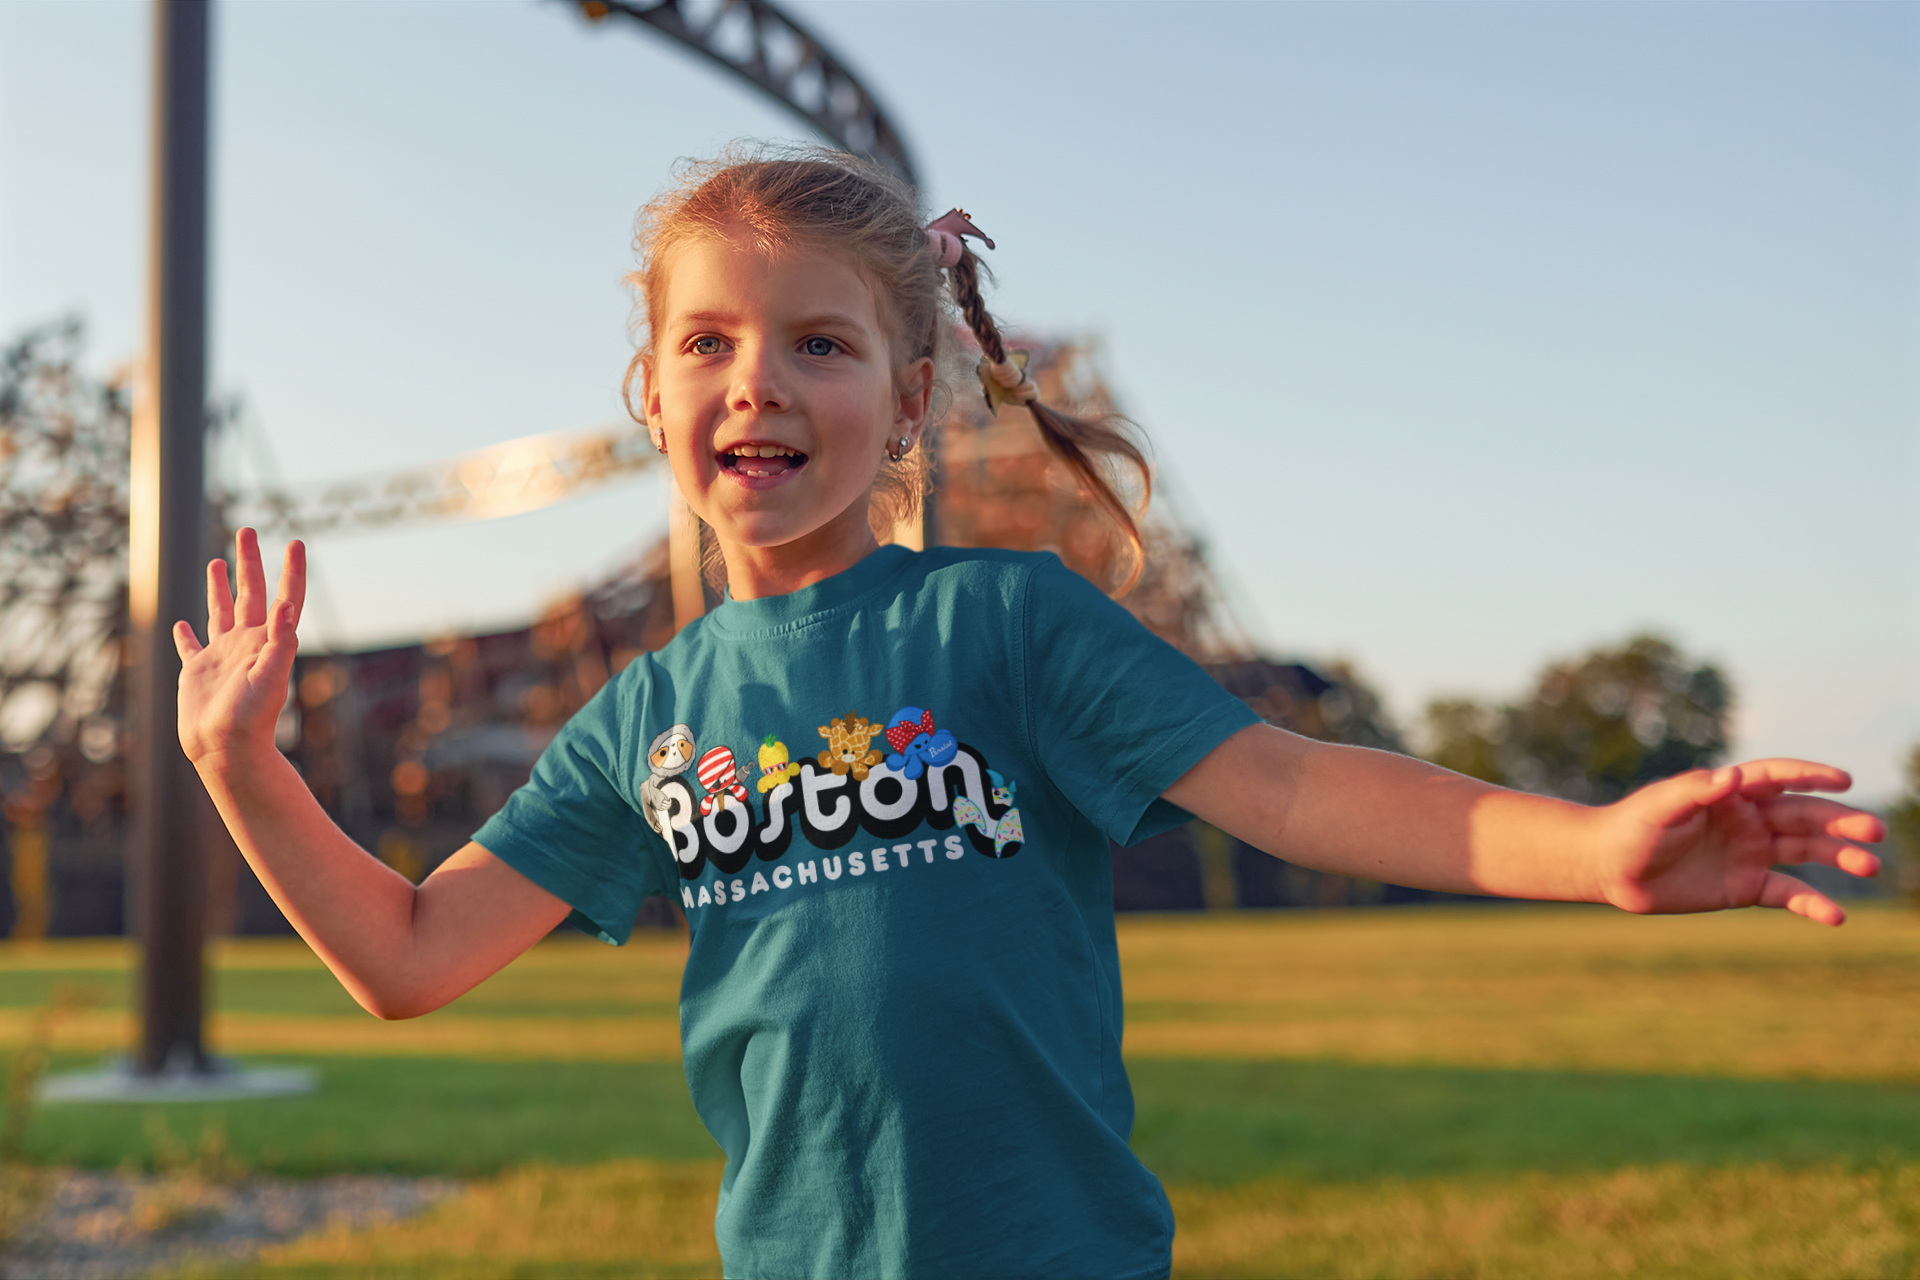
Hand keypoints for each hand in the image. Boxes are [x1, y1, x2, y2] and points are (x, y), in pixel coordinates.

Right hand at [173, 529, 305, 766]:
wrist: (225, 750)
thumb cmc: (252, 718)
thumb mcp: (271, 676)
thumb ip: (281, 641)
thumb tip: (286, 605)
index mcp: (268, 641)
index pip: (284, 597)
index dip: (291, 570)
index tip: (296, 541)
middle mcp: (247, 643)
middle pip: (250, 593)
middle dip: (249, 561)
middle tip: (246, 530)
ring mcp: (222, 656)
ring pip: (220, 611)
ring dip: (219, 587)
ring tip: (218, 562)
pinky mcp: (198, 672)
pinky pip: (191, 648)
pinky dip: (186, 636)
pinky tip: (181, 625)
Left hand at [1593, 760, 1884, 925]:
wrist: (1609, 869)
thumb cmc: (1630, 828)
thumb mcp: (1659, 807)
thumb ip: (1694, 791)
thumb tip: (1731, 776)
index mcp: (1729, 794)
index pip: (1778, 778)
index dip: (1810, 776)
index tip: (1843, 780)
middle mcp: (1747, 820)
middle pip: (1804, 817)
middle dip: (1840, 822)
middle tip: (1874, 831)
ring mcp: (1750, 853)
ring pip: (1806, 852)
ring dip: (1839, 858)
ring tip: (1870, 866)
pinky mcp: (1745, 886)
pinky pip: (1787, 893)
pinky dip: (1812, 904)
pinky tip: (1836, 917)